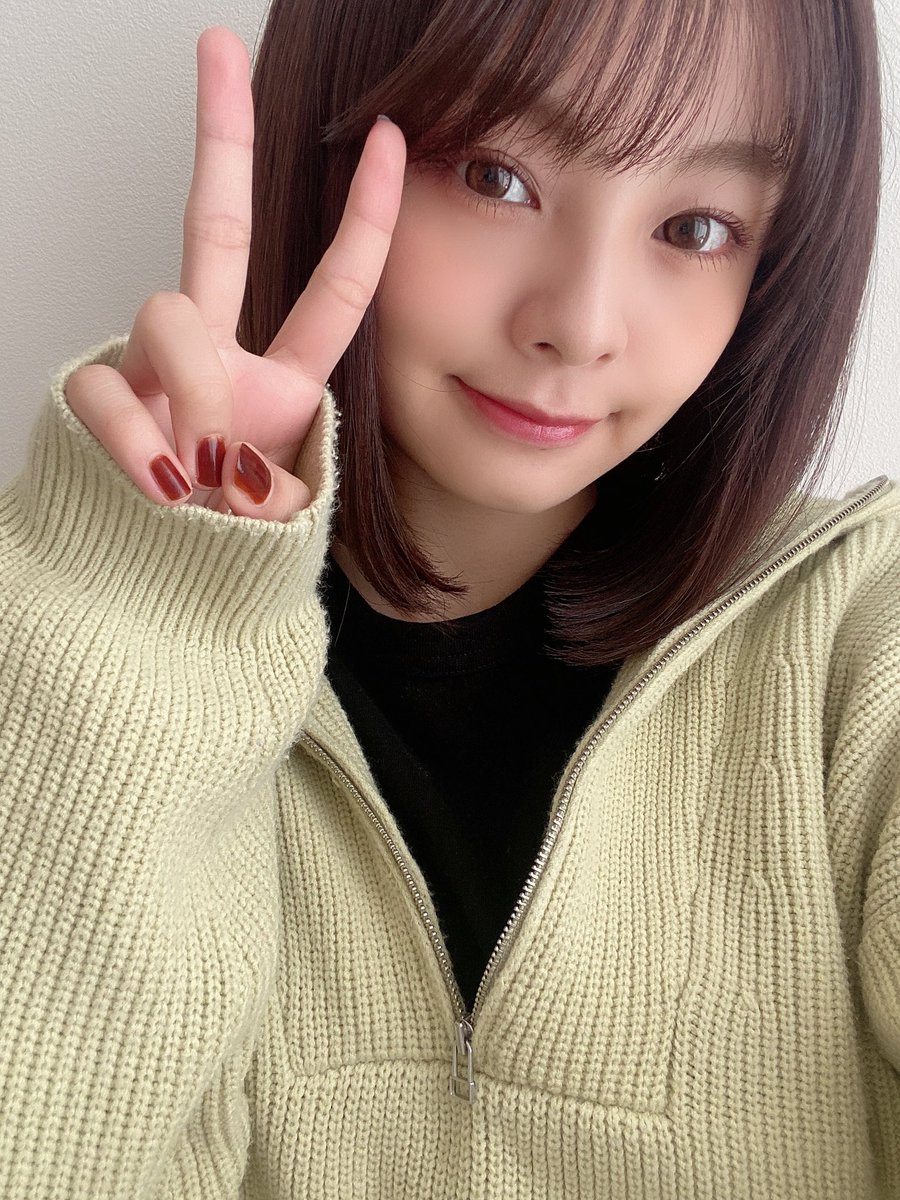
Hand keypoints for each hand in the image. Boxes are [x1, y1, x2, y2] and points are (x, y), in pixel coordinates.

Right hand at [65, 26, 405, 520]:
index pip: (333, 287)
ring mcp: (151, 366)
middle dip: (220, 135)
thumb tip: (228, 472)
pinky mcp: (95, 392)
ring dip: (194, 393)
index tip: (392, 137)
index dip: (367, 219)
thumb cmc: (225, 552)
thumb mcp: (281, 520)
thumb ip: (278, 490)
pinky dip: (137, 440)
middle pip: (214, 224)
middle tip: (218, 45)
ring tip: (205, 474)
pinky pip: (105, 387)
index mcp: (280, 376)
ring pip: (163, 313)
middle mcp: (212, 352)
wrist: (151, 591)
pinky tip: (163, 488)